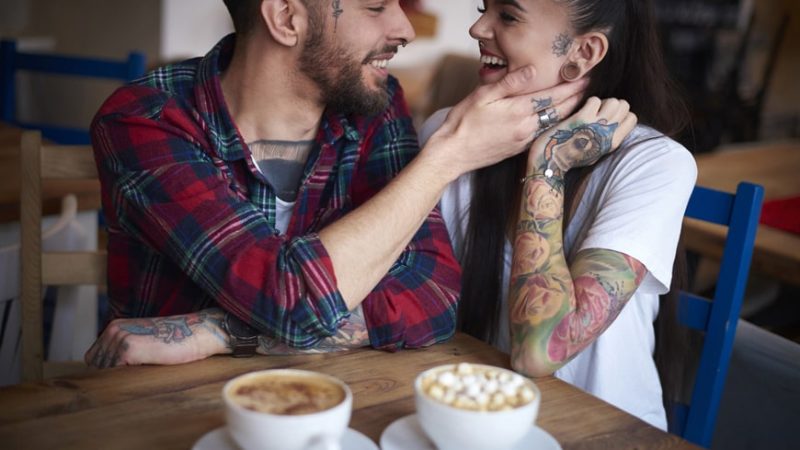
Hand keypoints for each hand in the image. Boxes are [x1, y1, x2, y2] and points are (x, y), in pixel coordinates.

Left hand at [84, 309, 229, 367]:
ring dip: (121, 376)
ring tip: (142, 369)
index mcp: (114, 326)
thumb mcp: (142, 339)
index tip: (127, 370)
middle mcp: (113, 330)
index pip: (94, 358)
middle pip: (98, 366)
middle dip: (113, 373)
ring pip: (106, 371)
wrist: (196, 333)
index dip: (108, 368)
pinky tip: (144, 370)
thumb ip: (122, 349)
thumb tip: (106, 375)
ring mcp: (119, 339)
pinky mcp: (129, 349)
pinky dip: (126, 377)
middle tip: (137, 370)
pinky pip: (115, 372)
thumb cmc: (173, 340)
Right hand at [423, 66, 586, 179]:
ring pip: (553, 123)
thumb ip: (509, 82)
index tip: (584, 78)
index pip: (552, 96)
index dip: (570, 87)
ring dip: (568, 112)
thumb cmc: (463, 122)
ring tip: (577, 101)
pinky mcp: (518, 149)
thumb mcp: (483, 96)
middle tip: (587, 87)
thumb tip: (532, 70)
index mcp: (518, 110)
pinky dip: (554, 124)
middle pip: (558, 111)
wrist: (453, 153)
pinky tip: (557, 120)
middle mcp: (526, 127)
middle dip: (575, 98)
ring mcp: (523, 140)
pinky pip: (543, 134)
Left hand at [527, 97, 636, 176]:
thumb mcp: (597, 152)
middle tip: (598, 111)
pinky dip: (588, 102)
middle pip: (624, 105)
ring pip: (613, 101)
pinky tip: (580, 111)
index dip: (620, 113)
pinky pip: (595, 100)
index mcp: (613, 143)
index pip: (632, 118)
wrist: (551, 163)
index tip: (607, 117)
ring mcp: (596, 125)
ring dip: (601, 102)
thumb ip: (608, 139)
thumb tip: (615, 123)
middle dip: (612, 104)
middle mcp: (608, 134)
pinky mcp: (583, 118)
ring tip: (590, 111)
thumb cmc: (571, 157)